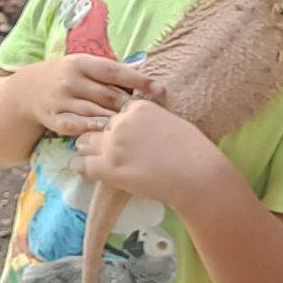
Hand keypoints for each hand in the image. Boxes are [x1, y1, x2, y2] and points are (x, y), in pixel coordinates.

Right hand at [24, 55, 160, 138]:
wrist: (28, 89)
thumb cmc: (68, 77)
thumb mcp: (84, 65)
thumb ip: (112, 71)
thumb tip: (146, 72)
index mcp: (80, 63)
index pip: (113, 71)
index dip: (136, 79)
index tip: (158, 88)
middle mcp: (69, 80)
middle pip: (107, 95)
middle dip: (130, 105)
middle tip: (149, 114)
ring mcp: (60, 100)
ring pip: (94, 112)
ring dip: (115, 120)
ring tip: (134, 127)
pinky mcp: (53, 118)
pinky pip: (75, 126)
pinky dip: (90, 130)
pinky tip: (104, 133)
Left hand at [73, 94, 226, 210]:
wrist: (198, 175)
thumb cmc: (195, 152)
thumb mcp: (172, 123)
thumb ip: (152, 121)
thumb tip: (145, 129)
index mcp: (138, 107)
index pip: (116, 112)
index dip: (118, 125)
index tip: (122, 135)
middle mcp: (121, 122)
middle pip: (97, 125)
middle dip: (100, 136)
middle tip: (104, 148)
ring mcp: (113, 144)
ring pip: (86, 143)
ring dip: (89, 150)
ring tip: (90, 158)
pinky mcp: (109, 167)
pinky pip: (84, 165)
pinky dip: (83, 168)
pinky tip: (83, 170)